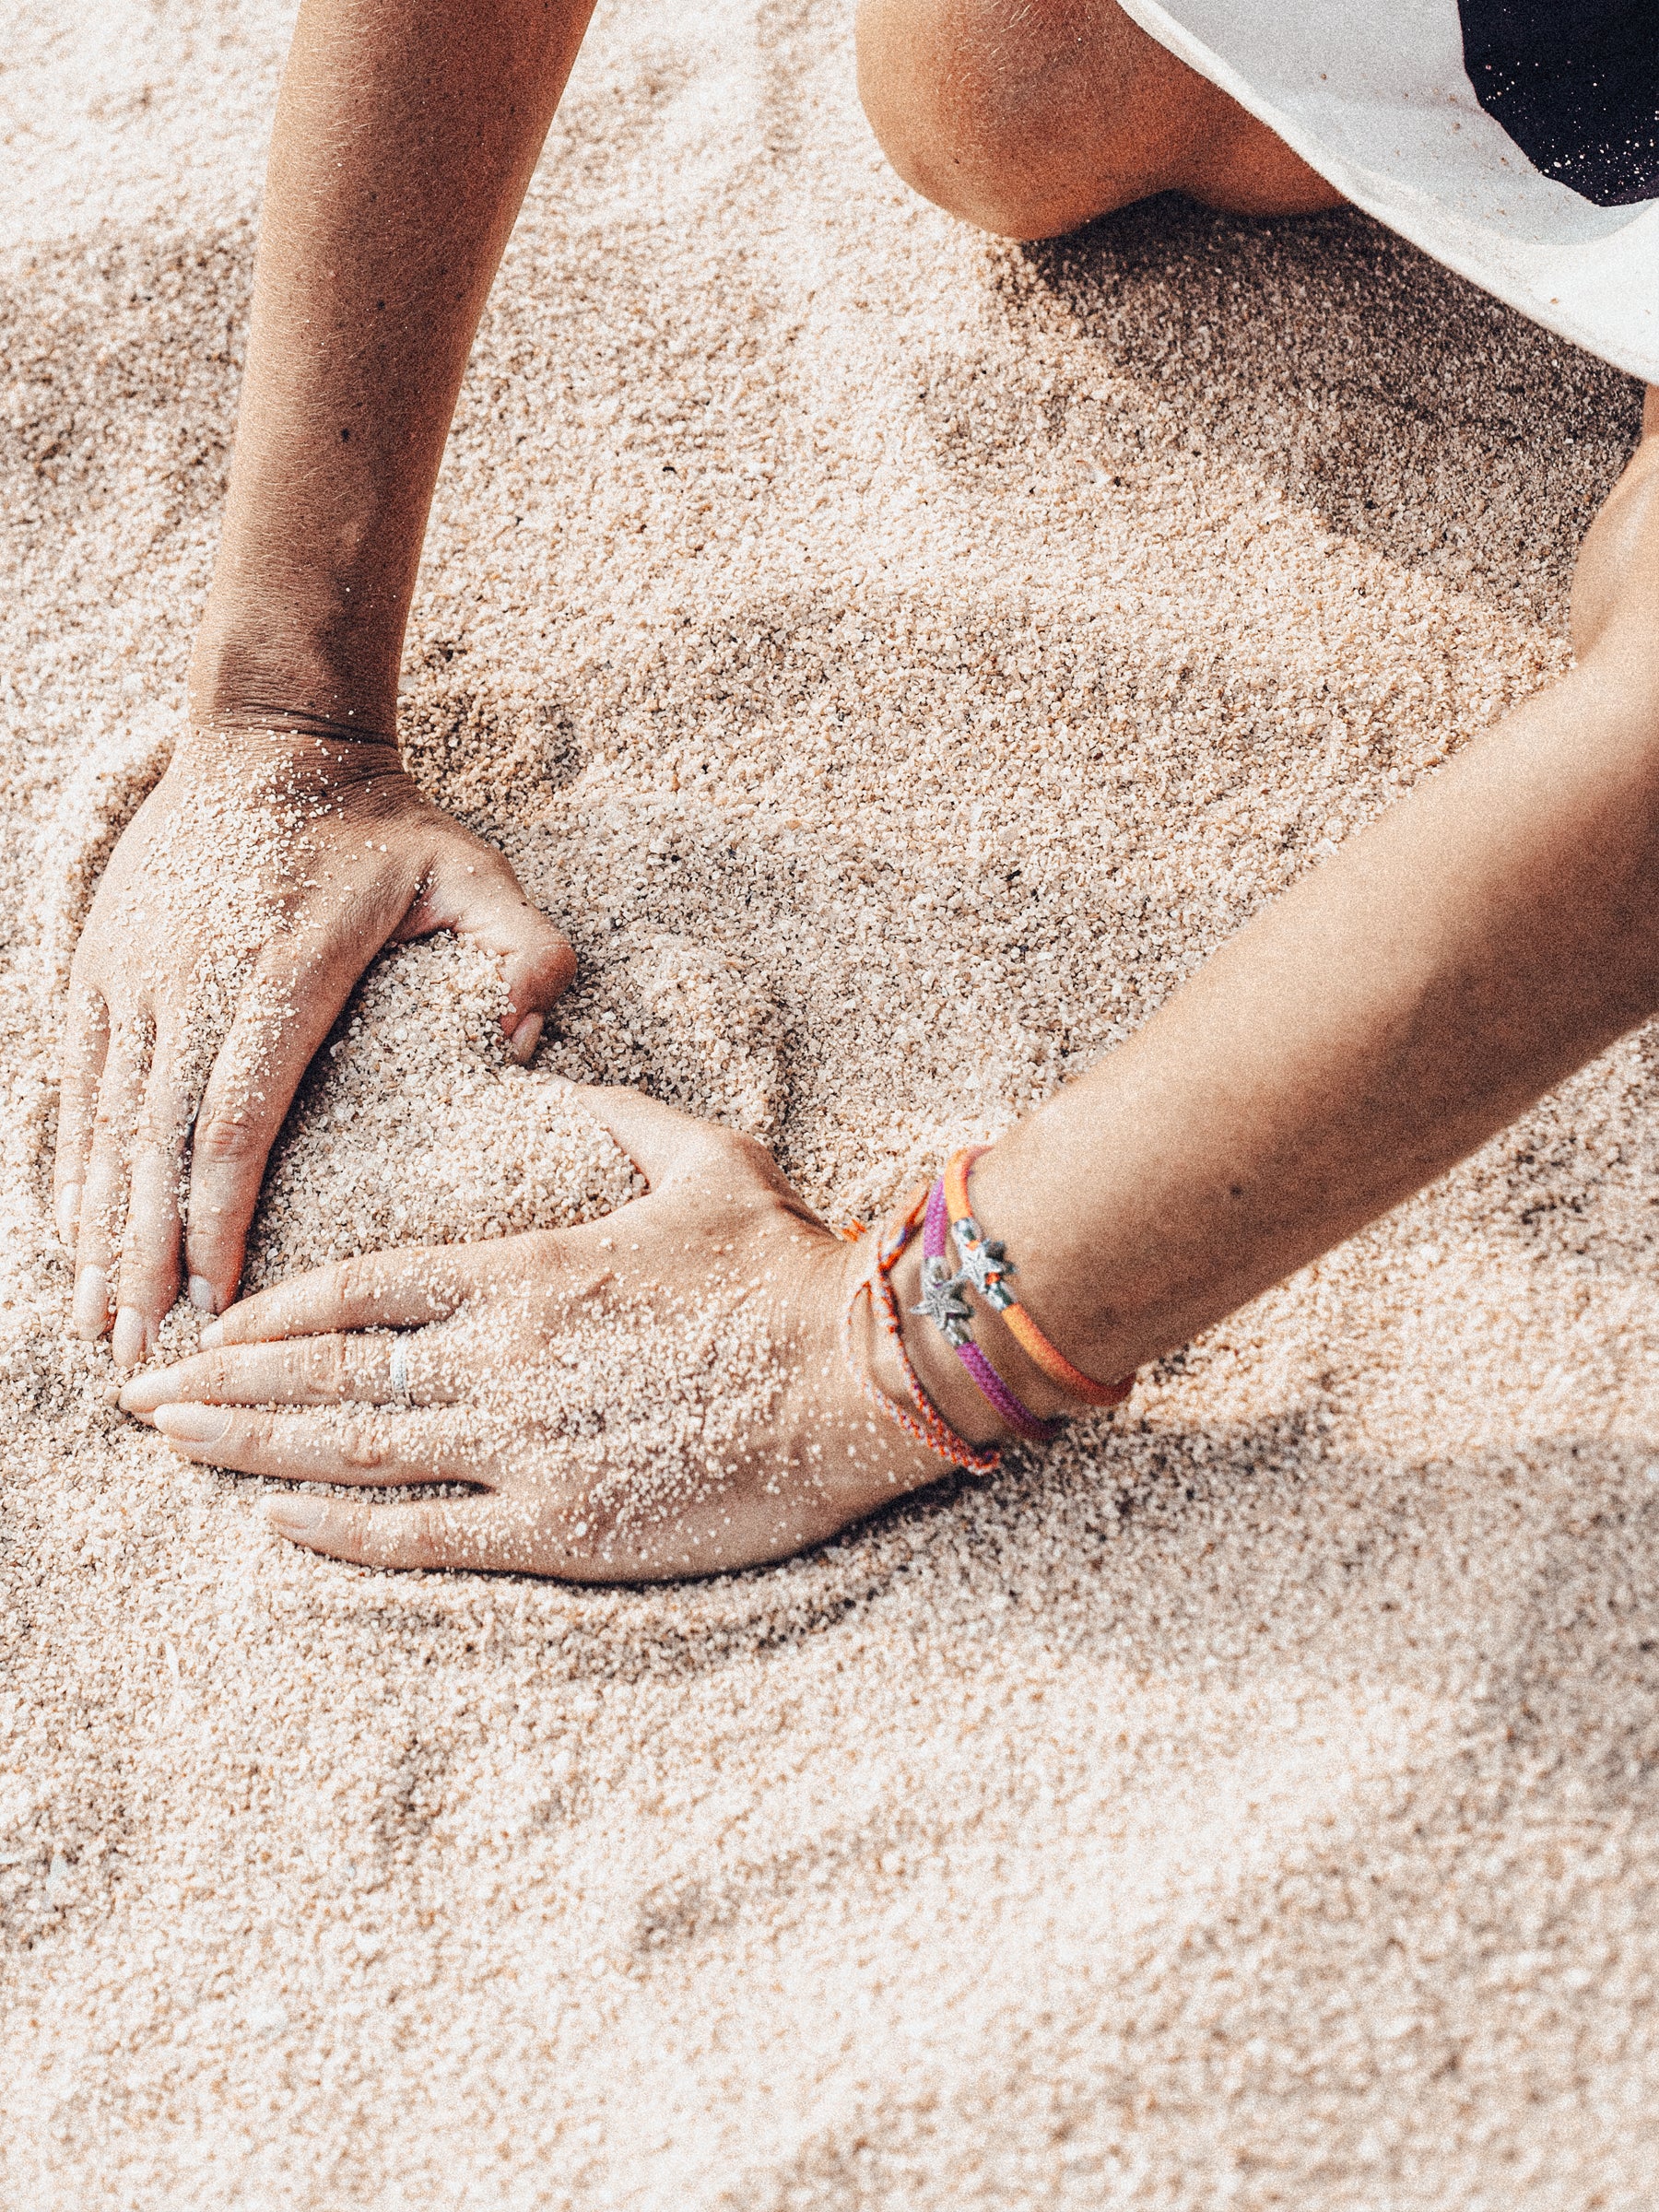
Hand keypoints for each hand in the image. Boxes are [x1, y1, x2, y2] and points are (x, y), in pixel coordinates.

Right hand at [58, 727, 574, 1364]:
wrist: (270, 735)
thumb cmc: (380, 822)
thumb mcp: (473, 870)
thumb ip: (522, 951)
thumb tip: (524, 1041)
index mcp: (280, 975)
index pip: (234, 1124)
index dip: (215, 1221)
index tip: (212, 1304)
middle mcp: (189, 981)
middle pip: (154, 1146)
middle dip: (142, 1260)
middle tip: (138, 1359)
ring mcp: (134, 973)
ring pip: (104, 1123)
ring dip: (94, 1228)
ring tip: (93, 1320)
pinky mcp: (100, 964)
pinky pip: (79, 1082)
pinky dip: (73, 1162)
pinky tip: (72, 1230)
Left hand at [116, 1091, 944, 1580]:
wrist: (863, 1373)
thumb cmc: (788, 1264)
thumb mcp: (704, 1159)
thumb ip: (621, 1121)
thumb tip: (570, 1085)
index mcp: (527, 1267)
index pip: (362, 1286)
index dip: (274, 1308)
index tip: (215, 1323)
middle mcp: (502, 1355)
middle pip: (328, 1370)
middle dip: (221, 1383)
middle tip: (139, 1393)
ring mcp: (523, 1444)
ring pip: (351, 1448)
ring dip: (248, 1448)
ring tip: (172, 1446)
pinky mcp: (562, 1523)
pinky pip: (420, 1530)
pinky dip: (337, 1528)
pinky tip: (276, 1524)